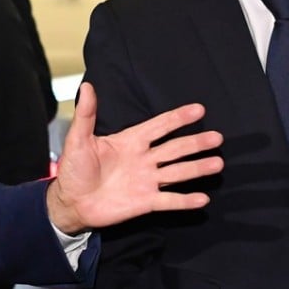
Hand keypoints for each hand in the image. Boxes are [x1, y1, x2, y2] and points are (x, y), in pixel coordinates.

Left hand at [46, 82, 223, 234]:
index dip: (178, 117)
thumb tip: (86, 86)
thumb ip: (86, 114)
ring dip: (197, 168)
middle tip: (217, 137)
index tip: (199, 109)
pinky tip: (202, 198)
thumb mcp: (78, 139)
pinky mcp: (145, 202)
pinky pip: (169, 200)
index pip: (159, 126)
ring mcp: (146, 181)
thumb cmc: (73, 169)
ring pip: (177, 172)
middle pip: (175, 148)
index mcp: (130, 141)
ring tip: (217, 163)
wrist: (70, 202)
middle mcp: (143, 159)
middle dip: (196, 142)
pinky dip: (185, 200)